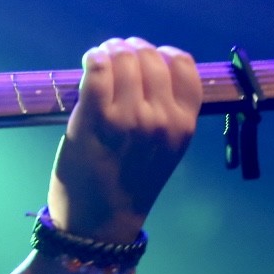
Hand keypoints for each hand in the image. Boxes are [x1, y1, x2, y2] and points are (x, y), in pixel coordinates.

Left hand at [47, 37, 201, 243]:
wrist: (99, 225)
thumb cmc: (130, 185)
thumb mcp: (166, 150)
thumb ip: (166, 112)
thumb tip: (147, 68)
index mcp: (185, 125)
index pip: (184, 65)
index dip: (163, 53)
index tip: (147, 58)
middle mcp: (162, 119)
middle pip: (150, 57)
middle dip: (131, 48)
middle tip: (116, 52)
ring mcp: (129, 118)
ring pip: (123, 59)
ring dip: (110, 50)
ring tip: (101, 55)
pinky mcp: (95, 119)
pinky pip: (96, 70)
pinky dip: (93, 59)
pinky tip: (89, 62)